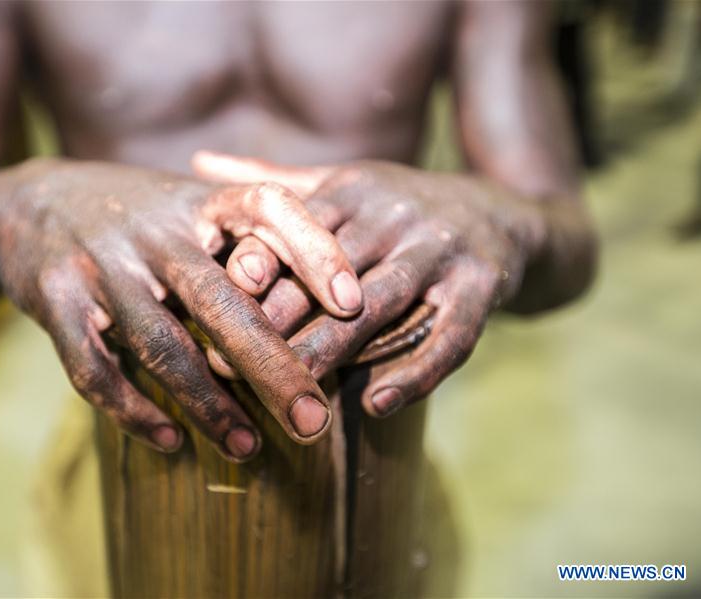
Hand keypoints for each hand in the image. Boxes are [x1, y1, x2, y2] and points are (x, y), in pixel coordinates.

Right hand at [0, 158, 362, 459]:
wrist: (29, 203)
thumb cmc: (139, 216)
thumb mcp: (192, 206)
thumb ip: (250, 237)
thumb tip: (338, 293)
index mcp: (199, 201)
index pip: (268, 209)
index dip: (314, 252)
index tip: (352, 305)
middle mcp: (154, 230)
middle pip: (223, 301)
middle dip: (273, 367)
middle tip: (313, 423)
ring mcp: (102, 265)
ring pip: (164, 345)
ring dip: (209, 405)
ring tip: (250, 448)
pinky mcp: (57, 301)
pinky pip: (96, 370)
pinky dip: (135, 411)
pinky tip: (172, 441)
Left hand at [193, 151, 549, 416]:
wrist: (504, 214)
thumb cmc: (399, 208)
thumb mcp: (342, 182)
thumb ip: (273, 181)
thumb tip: (196, 160)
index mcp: (354, 190)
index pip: (296, 228)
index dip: (255, 267)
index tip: (209, 305)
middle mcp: (397, 215)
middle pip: (331, 272)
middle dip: (281, 319)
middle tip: (231, 364)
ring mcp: (442, 251)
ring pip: (380, 304)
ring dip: (335, 348)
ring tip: (293, 392)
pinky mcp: (483, 287)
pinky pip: (451, 336)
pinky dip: (416, 373)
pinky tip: (376, 405)